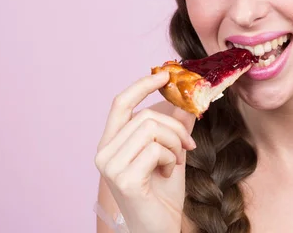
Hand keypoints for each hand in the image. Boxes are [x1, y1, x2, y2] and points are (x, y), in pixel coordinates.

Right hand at [95, 71, 196, 232]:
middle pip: (146, 116)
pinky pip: (156, 149)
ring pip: (152, 129)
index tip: (166, 74)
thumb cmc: (162, 195)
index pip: (121, 103)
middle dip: (175, 128)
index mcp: (111, 143)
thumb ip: (175, 127)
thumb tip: (187, 101)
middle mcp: (104, 152)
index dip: (142, 85)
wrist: (160, 228)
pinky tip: (168, 174)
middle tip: (188, 145)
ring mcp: (110, 166)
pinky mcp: (123, 178)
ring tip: (175, 162)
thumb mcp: (172, 153)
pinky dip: (171, 159)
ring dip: (175, 144)